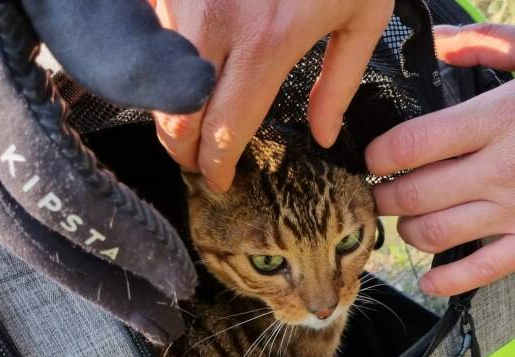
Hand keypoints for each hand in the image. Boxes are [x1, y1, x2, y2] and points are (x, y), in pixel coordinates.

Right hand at [0, 0, 215, 342]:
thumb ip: (111, 32)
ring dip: (82, 277)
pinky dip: (53, 243)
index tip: (181, 278)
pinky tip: (93, 255)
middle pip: (39, 244)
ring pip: (17, 238)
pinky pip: (2, 214)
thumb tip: (196, 89)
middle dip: (110, 290)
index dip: (129, 242)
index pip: (68, 199)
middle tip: (170, 325)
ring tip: (141, 307)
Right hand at [153, 0, 394, 190]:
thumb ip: (340, 84)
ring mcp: (182, 0)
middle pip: (174, 117)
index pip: (222, 131)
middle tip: (198, 163)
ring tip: (191, 121)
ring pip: (154, 80)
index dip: (215, 167)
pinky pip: (152, 37)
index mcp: (266, 42)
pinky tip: (186, 69)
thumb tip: (325, 137)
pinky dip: (162, 63)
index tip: (220, 182)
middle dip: (182, 152)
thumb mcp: (362, 14)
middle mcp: (213, 23)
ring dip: (168, 110)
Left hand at [366, 24, 514, 296]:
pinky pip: (479, 273)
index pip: (410, 145)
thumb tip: (436, 42)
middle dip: (383, 194)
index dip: (376, 154)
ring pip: (434, 236)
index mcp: (502, 117)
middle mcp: (505, 169)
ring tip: (407, 218)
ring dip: (407, 231)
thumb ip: (486, 44)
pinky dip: (445, 281)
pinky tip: (430, 276)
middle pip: (411, 195)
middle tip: (382, 188)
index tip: (373, 154)